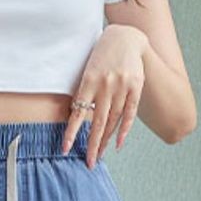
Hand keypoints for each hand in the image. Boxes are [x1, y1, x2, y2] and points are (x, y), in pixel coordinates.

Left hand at [62, 25, 148, 164]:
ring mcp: (122, 87)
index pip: (78, 113)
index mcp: (88, 81)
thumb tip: (77, 118)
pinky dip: (124, 129)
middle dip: (92, 145)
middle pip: (97, 122)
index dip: (71, 132)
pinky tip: (117, 144)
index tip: (65, 149)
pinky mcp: (135, 88)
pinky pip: (129, 113)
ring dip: (105, 141)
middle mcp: (105, 86)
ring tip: (99, 156)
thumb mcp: (88, 70)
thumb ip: (84, 92)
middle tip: (89, 163)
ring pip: (113, 120)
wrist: (125, 37)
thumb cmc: (101, 56)